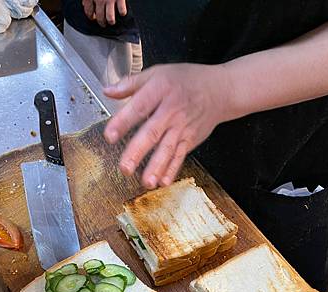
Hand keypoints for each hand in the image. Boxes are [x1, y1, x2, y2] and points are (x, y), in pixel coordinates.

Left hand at [82, 0, 126, 26]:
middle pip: (99, 18)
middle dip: (101, 22)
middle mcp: (99, 0)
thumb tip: (84, 4)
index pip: (88, 12)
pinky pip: (122, 11)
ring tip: (111, 21)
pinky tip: (121, 12)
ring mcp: (110, 0)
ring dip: (111, 21)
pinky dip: (122, 13)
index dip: (90, 17)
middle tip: (103, 23)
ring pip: (110, 18)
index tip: (92, 18)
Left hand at [103, 63, 231, 187]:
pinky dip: (172, 170)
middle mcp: (171, 111)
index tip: (110, 136)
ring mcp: (182, 128)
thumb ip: (131, 83)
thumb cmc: (186, 81)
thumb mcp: (158, 73)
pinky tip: (163, 182)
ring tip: (146, 182)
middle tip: (125, 167)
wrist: (219, 90)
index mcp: (160, 91)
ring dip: (156, 167)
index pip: (139, 107)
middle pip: (152, 133)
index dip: (123, 122)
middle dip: (138, 151)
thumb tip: (108, 91)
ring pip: (167, 149)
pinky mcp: (190, 139)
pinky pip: (180, 156)